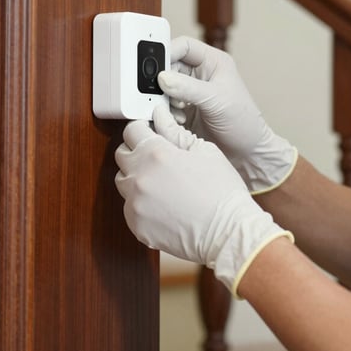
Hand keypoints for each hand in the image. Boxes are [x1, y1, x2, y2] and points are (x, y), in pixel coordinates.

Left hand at [115, 105, 292, 294]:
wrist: (228, 233)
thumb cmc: (222, 192)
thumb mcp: (205, 151)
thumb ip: (175, 133)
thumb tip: (160, 117)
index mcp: (156, 154)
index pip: (131, 130)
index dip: (142, 129)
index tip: (149, 133)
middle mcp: (140, 178)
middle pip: (122, 155)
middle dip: (136, 152)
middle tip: (157, 159)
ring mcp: (135, 204)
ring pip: (123, 182)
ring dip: (137, 178)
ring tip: (162, 184)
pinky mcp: (136, 225)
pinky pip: (129, 208)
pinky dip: (141, 204)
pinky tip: (163, 206)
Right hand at [157, 36, 297, 193]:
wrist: (247, 154)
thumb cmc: (243, 122)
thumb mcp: (216, 100)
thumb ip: (188, 88)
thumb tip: (162, 78)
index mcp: (213, 62)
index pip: (184, 46)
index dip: (167, 51)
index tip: (155, 67)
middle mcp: (200, 75)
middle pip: (169, 66)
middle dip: (161, 79)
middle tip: (157, 91)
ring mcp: (190, 93)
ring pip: (164, 86)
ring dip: (164, 98)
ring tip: (175, 110)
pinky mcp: (183, 111)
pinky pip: (165, 105)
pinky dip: (165, 111)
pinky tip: (178, 120)